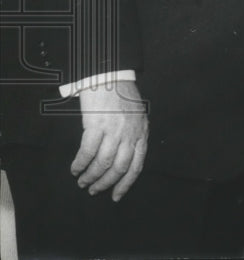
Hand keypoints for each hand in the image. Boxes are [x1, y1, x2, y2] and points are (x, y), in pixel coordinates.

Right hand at [73, 80, 148, 200]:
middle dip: (105, 183)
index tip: (116, 196)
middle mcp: (130, 133)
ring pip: (103, 164)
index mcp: (141, 132)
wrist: (110, 74)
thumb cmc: (121, 95)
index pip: (136, 165)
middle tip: (94, 190)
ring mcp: (114, 130)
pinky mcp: (97, 125)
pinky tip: (75, 168)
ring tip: (82, 181)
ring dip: (90, 176)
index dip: (126, 184)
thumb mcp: (137, 116)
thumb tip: (125, 156)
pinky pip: (87, 152)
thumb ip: (133, 134)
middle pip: (119, 168)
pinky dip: (80, 164)